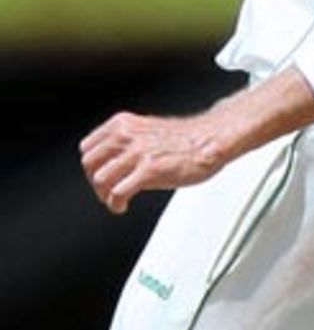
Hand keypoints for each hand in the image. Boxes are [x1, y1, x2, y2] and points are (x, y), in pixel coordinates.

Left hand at [80, 110, 230, 213]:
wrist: (210, 140)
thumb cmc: (186, 139)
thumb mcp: (146, 130)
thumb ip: (127, 142)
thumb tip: (115, 161)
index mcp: (122, 124)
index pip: (87, 147)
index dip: (92, 166)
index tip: (100, 176)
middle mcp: (126, 136)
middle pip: (90, 164)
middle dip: (95, 182)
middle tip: (107, 192)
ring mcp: (137, 153)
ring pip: (100, 179)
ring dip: (105, 196)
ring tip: (115, 201)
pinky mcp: (149, 171)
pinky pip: (118, 192)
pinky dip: (116, 203)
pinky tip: (122, 206)